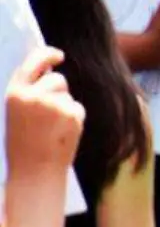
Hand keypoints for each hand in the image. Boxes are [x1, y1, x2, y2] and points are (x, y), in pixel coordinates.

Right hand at [6, 48, 85, 172]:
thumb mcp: (16, 113)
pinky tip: (62, 134)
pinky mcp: (72, 113)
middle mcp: (33, 95)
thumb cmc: (23, 144)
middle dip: (58, 90)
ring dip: (64, 106)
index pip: (33, 62)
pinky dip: (73, 118)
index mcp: (14, 94)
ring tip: (51, 128)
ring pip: (67, 94)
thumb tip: (48, 69)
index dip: (47, 54)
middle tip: (50, 114)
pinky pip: (77, 108)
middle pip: (57, 79)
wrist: (34, 172)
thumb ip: (28, 92)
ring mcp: (54, 104)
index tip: (58, 55)